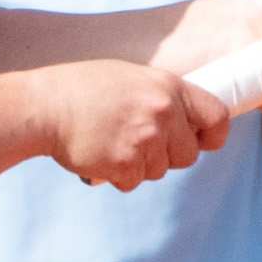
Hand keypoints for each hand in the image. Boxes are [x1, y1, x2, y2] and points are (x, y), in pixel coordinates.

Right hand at [36, 61, 232, 190]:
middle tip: (136, 141)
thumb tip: (184, 123)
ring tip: (111, 141)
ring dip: (138, 165)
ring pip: (159, 171)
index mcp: (169, 87)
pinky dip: (117, 175)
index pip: (217, 116)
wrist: (44, 106)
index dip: (211, 135)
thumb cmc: (82, 90)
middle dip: (166, 156)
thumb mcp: (130, 79)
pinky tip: (99, 154)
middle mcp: (164, 112)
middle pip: (188, 155)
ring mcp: (146, 139)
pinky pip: (134, 182)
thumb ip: (160, 98)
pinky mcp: (126, 163)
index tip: (200, 141)